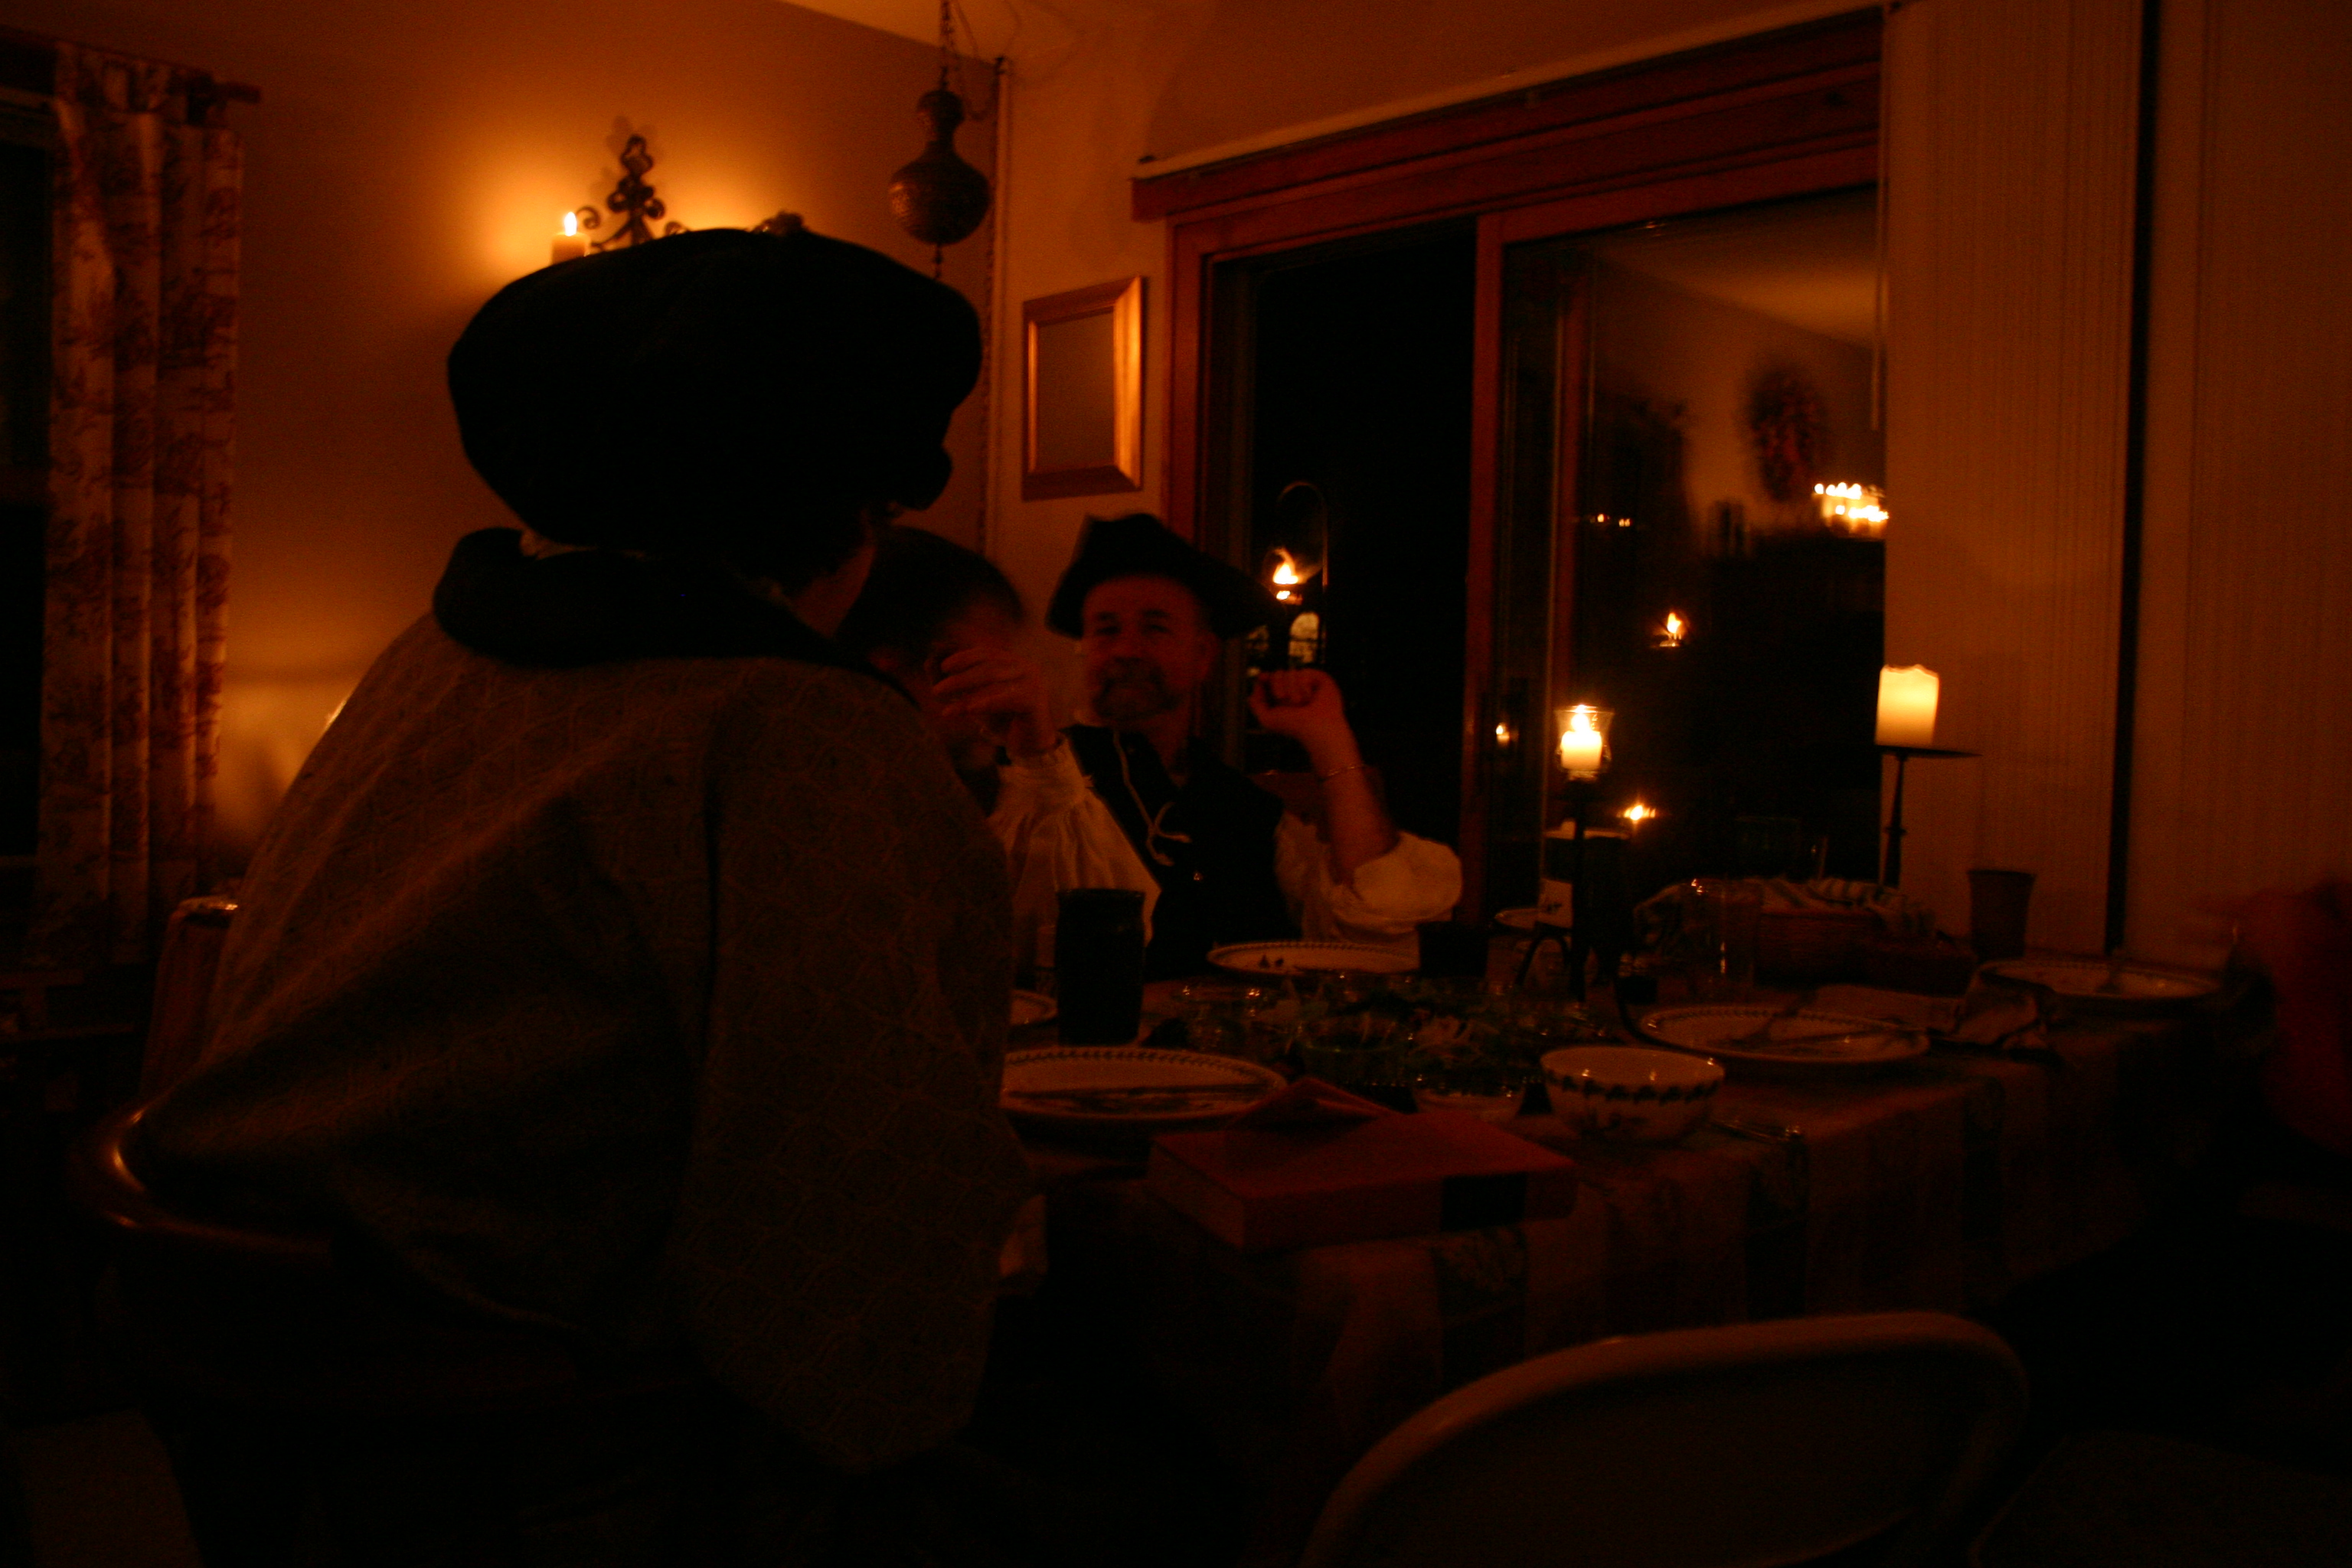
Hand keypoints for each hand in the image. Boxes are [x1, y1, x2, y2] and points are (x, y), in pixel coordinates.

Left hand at [932, 646, 1057, 757]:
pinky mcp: (1035, 700)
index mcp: (1012, 662)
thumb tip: (929, 666)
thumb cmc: (1004, 721)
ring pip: (994, 680)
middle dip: (959, 678)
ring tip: (946, 708)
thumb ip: (957, 687)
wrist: (1031, 746)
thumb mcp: (976, 701)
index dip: (963, 657)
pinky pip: (1007, 698)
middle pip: (987, 666)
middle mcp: (1024, 667)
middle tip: (937, 691)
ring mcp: (1032, 681)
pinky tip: (970, 710)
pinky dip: (986, 702)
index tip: (944, 667)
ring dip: (966, 692)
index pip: (985, 653)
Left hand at [1248, 669, 1354, 762]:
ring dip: (1292, 691)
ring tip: (1301, 704)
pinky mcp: (1319, 678)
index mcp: (1282, 696)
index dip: (1265, 677)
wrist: (1316, 728)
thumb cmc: (1293, 726)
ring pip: (1290, 672)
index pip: (1270, 679)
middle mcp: (1294, 688)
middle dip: (1278, 687)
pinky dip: (1303, 687)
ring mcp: (1307, 682)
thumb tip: (1253, 690)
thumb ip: (1256, 704)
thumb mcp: (1267, 719)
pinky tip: (1311, 698)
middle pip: (1278, 673)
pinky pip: (1303, 673)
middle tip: (1288, 703)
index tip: (1262, 678)